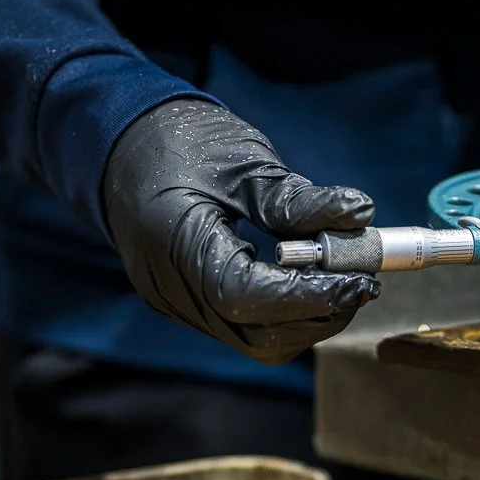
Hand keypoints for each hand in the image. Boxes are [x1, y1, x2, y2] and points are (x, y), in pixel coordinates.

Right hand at [102, 99, 379, 363]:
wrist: (118, 144)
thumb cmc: (176, 140)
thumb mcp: (242, 160)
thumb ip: (298, 199)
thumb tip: (359, 215)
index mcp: (175, 244)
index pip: (249, 296)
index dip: (310, 296)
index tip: (359, 282)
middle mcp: (171, 288)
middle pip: (257, 335)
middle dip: (316, 315)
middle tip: (361, 282)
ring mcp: (176, 303)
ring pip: (253, 338)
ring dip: (304, 318)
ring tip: (339, 278)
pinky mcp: (187, 305)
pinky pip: (242, 326)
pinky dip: (282, 311)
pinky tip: (306, 280)